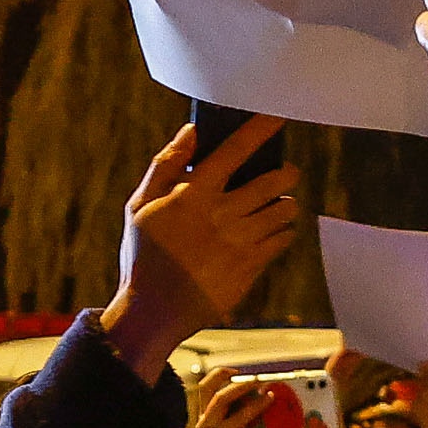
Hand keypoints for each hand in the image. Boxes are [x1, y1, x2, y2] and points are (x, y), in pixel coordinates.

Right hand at [99, 114, 303, 382]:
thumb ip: (165, 165)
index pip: (234, 151)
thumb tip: (191, 132)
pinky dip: (283, 231)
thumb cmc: (144, 255)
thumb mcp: (140, 206)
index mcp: (194, 194)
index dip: (259, 130)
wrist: (154, 310)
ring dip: (285, 204)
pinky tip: (274, 231)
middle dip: (286, 173)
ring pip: (283, 211)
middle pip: (272, 181)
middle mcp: (222, 214)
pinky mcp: (250, 267)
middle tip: (286, 173)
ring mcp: (240, 242)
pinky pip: (282, 240)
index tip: (276, 117)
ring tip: (279, 205)